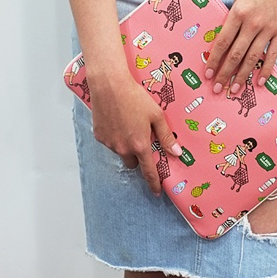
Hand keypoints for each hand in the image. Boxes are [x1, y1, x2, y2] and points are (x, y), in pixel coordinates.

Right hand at [89, 74, 180, 195]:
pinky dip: (115, 136)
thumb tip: (176, 152)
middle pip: (133, 163)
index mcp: (140, 145)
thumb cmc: (135, 97)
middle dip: (138, 156)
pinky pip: (110, 142)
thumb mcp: (156, 115)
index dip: (153, 183)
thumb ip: (166, 136)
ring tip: (129, 123)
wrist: (110, 86)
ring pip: (121, 151)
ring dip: (126, 145)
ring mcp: (110, 143)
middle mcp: (123, 148)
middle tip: (142, 139)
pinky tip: (118, 120)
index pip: (149, 171)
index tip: (156, 191)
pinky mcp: (99, 136)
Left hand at [204, 0, 276, 93]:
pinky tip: (260, 82)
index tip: (207, 72)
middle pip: (235, 54)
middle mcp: (252, 23)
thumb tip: (227, 30)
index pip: (222, 42)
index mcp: (238, 12)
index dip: (214, 59)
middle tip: (216, 88)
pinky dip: (266, 70)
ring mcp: (268, 29)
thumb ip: (233, 12)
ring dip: (241, 76)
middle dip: (224, 74)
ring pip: (251, 58)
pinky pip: (271, 55)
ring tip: (234, 90)